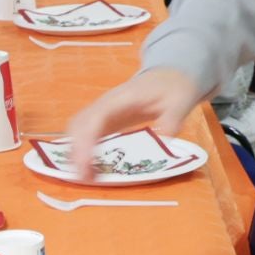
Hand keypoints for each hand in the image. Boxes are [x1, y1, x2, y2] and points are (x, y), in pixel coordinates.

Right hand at [64, 68, 205, 181]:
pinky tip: (87, 168)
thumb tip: (164, 140)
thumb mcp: (180, 101)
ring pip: (77, 128)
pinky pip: (85, 132)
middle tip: (85, 178)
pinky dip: (80, 149)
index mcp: (122, 99)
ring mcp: (103, 111)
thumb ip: (172, 119)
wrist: (169, 76)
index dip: (86, 141)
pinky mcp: (105, 120)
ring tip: (85, 177)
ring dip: (75, 151)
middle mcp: (106, 103)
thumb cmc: (173, 88)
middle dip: (76, 151)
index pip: (96, 118)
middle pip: (80, 124)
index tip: (86, 165)